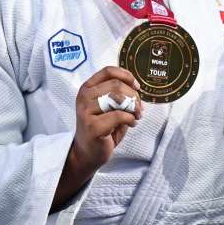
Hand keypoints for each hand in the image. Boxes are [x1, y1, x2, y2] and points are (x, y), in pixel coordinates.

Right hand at [53, 66, 142, 206]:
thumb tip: (136, 87)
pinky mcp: (93, 126)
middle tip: (139, 108)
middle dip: (134, 96)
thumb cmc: (102, 128)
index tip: (137, 87)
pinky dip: (130, 119)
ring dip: (133, 108)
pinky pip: (119, 115)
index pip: (108, 71)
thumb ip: (118, 94)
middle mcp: (84, 96)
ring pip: (118, 98)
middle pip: (116, 85)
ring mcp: (86, 111)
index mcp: (88, 88)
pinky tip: (131, 124)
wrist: (88, 152)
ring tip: (136, 116)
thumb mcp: (109, 106)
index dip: (127, 76)